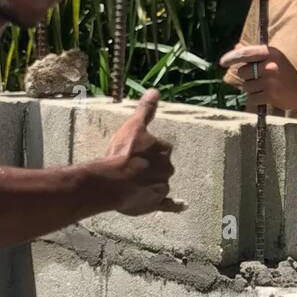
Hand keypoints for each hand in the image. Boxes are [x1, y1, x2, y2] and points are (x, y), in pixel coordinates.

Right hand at [104, 90, 184, 214]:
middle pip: (161, 165)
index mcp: (164, 150)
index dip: (147, 148)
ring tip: (132, 181)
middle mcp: (167, 169)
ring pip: (160, 182)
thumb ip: (146, 110)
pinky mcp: (155, 203)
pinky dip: (176, 205)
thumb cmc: (122, 153)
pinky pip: (168, 204)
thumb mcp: (133, 126)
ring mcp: (162, 188)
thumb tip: (155, 91)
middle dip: (149, 165)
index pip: (161, 147)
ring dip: (151, 181)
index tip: (135, 150)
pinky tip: (183, 206)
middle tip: (130, 165)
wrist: (113, 182)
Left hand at [217, 43, 296, 112]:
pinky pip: (251, 97)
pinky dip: (255, 99)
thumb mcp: (273, 59)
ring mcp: (270, 80)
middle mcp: (270, 65)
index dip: (231, 57)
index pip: (245, 53)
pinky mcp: (270, 94)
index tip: (222, 62)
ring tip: (266, 87)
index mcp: (270, 52)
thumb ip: (254, 53)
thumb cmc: (285, 73)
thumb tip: (236, 47)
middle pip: (242, 72)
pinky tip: (267, 96)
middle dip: (247, 77)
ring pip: (246, 86)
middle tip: (260, 79)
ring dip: (252, 89)